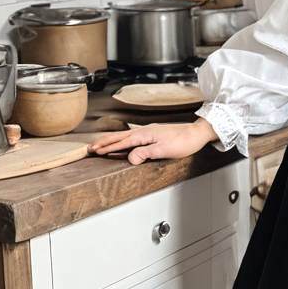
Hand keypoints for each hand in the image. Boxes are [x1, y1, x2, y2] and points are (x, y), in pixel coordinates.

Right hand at [87, 118, 217, 165]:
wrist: (197, 133)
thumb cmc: (183, 142)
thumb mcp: (164, 150)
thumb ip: (145, 154)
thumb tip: (129, 158)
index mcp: (145, 134)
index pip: (122, 142)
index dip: (108, 147)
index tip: (95, 151)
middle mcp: (145, 130)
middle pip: (120, 136)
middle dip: (105, 142)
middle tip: (90, 147)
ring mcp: (149, 131)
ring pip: (125, 135)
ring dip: (112, 140)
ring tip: (101, 144)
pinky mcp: (154, 133)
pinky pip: (133, 136)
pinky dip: (123, 139)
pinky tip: (123, 141)